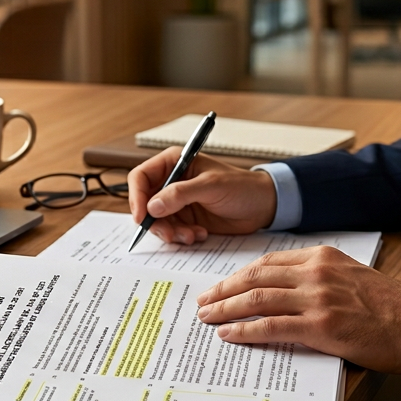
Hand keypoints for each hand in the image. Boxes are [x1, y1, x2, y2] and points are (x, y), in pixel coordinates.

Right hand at [127, 147, 277, 244]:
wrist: (263, 206)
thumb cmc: (242, 187)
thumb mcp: (211, 186)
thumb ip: (180, 194)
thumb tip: (152, 206)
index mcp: (174, 163)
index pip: (141, 177)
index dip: (136, 197)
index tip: (142, 217)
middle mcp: (171, 182)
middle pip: (145, 204)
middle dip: (156, 222)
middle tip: (170, 234)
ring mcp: (178, 202)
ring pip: (158, 221)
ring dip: (171, 232)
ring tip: (192, 235)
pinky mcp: (186, 219)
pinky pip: (172, 231)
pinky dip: (182, 237)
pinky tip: (200, 234)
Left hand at [194, 246, 400, 374]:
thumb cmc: (388, 307)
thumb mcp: (351, 277)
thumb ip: (318, 278)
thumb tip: (283, 292)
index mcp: (322, 257)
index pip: (268, 262)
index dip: (239, 275)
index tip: (222, 285)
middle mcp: (316, 273)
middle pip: (255, 276)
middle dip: (223, 289)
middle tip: (203, 301)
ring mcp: (317, 299)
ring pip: (257, 299)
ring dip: (225, 308)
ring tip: (207, 318)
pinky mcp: (320, 327)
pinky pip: (270, 326)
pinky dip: (244, 330)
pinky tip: (228, 335)